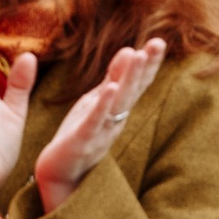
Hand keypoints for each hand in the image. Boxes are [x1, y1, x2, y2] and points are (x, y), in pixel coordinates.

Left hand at [34, 37, 165, 213]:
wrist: (59, 176)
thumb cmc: (80, 136)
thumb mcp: (97, 103)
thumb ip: (114, 80)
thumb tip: (130, 50)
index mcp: (117, 110)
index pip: (137, 84)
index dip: (148, 64)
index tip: (159, 42)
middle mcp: (114, 120)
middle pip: (133, 90)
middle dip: (145, 66)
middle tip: (159, 43)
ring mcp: (100, 131)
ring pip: (118, 103)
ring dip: (129, 79)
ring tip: (138, 55)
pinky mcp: (82, 142)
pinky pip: (95, 122)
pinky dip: (103, 105)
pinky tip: (110, 88)